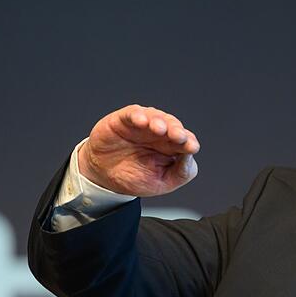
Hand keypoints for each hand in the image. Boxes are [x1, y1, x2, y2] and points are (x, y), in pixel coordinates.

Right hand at [78, 105, 200, 196]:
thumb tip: (191, 157)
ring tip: (160, 129)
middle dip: (177, 130)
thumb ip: (181, 173)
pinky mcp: (123, 120)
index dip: (190, 142)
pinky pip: (132, 113)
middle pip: (173, 125)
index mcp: (171, 147)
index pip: (186, 140)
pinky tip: (141, 121)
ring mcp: (142, 125)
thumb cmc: (134, 177)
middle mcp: (159, 133)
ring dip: (159, 121)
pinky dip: (137, 115)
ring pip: (155, 116)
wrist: (103, 177)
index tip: (192, 148)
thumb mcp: (161, 183)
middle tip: (179, 137)